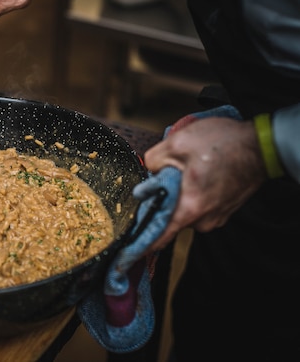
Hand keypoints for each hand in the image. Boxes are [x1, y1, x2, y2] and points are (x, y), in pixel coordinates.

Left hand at [142, 117, 266, 250]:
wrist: (262, 144)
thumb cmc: (225, 144)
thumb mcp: (177, 143)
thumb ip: (153, 160)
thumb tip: (147, 173)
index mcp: (190, 208)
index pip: (159, 237)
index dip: (140, 241)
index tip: (127, 247)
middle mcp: (204, 220)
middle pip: (169, 217)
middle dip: (161, 198)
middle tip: (165, 175)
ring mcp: (216, 216)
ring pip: (184, 208)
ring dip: (179, 192)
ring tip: (188, 168)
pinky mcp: (223, 209)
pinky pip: (199, 205)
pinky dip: (193, 191)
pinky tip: (199, 172)